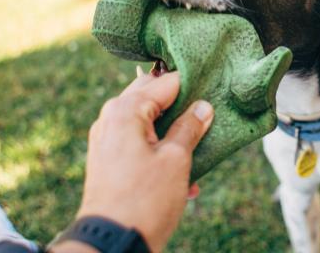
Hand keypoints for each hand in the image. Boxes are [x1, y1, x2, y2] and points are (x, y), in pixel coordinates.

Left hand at [64, 71, 213, 251]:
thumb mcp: (176, 160)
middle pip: (152, 97)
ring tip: (197, 151)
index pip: (165, 83)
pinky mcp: (108, 159)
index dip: (192, 85)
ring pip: (146, 121)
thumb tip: (203, 107)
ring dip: (172, 132)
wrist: (111, 243)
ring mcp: (106, 139)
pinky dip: (158, 151)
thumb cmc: (144, 200)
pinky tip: (182, 179)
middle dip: (181, 107)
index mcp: (125, 110)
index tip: (213, 90)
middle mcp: (110, 118)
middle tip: (207, 116)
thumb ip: (190, 128)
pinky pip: (138, 142)